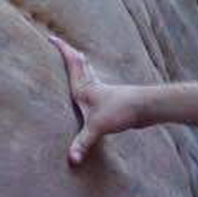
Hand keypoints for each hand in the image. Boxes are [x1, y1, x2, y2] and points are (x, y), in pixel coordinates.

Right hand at [49, 34, 135, 165]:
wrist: (147, 108)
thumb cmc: (122, 111)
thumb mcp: (98, 128)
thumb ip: (83, 143)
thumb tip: (71, 160)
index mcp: (84, 88)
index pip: (71, 63)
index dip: (61, 49)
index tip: (51, 37)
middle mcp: (92, 86)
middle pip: (79, 64)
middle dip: (67, 53)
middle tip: (58, 43)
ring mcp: (102, 91)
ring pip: (88, 72)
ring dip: (79, 65)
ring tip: (74, 60)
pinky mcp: (110, 99)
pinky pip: (94, 84)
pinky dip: (88, 78)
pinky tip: (92, 87)